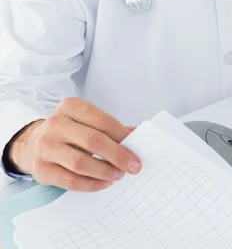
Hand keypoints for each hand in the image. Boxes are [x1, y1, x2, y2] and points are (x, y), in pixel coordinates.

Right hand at [7, 98, 140, 191]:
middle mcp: (55, 123)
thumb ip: (110, 127)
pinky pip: (71, 180)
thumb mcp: (86, 121)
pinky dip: (91, 184)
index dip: (121, 135)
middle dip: (117, 155)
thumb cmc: (69, 131)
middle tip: (133, 166)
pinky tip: (104, 183)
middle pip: (93, 141)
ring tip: (118, 175)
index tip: (137, 148)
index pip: (101, 121)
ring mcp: (46, 146)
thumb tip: (138, 136)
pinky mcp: (41, 168)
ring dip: (105, 171)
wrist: (33, 143)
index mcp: (70, 106)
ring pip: (81, 162)